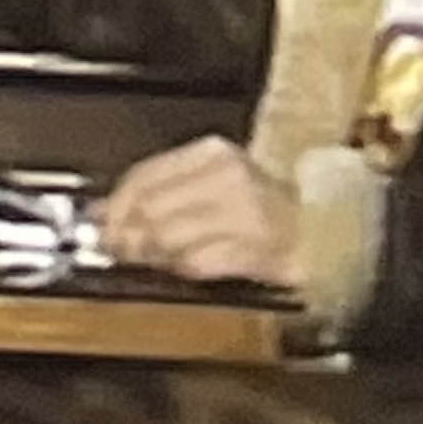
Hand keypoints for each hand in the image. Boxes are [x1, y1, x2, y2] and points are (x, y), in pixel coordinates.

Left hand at [97, 135, 300, 286]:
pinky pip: (198, 263)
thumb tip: (101, 210)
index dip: (114, 204)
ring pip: (169, 237)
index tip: (99, 223)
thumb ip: (157, 191)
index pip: (145, 175)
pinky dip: (182, 269)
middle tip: (118, 249)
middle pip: (151, 208)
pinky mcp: (257, 251)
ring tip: (151, 259)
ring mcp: (245, 214)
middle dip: (126, 234)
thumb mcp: (210, 183)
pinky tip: (182, 268)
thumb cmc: (262, 208)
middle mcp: (229, 178)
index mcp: (212, 154)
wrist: (323, 229)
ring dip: (151, 255)